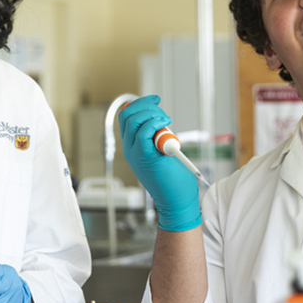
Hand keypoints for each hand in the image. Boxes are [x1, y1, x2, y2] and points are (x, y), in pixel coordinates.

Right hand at [118, 95, 200, 231]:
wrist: (176, 202)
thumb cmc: (173, 180)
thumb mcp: (162, 152)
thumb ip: (158, 138)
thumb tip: (161, 120)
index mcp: (132, 146)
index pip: (126, 117)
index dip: (140, 103)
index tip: (156, 100)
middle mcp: (129, 149)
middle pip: (127, 115)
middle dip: (145, 106)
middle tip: (163, 113)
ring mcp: (135, 153)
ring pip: (133, 120)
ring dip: (151, 113)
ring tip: (166, 121)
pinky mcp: (145, 157)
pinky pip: (143, 132)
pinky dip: (154, 123)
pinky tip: (165, 125)